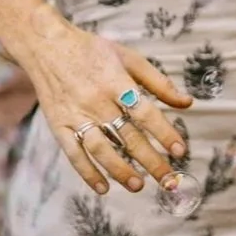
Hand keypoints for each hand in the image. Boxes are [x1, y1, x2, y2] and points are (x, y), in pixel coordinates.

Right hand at [16, 12, 191, 194]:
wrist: (48, 47)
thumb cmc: (94, 51)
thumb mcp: (130, 58)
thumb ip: (159, 82)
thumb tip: (187, 103)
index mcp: (116, 82)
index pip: (145, 113)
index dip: (164, 133)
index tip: (180, 151)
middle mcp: (96, 101)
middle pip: (127, 136)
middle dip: (150, 160)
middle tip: (169, 181)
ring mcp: (75, 116)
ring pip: (100, 149)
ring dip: (120, 170)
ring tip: (139, 186)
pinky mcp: (59, 126)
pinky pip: (73, 154)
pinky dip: (87, 172)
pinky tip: (103, 188)